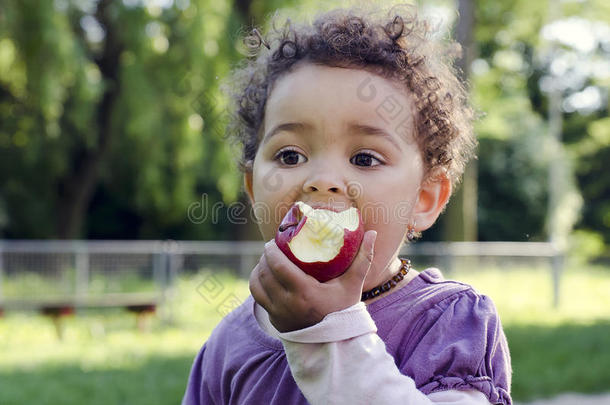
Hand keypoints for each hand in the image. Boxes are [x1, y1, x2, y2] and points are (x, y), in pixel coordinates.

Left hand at [249, 230, 376, 332]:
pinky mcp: (274, 320)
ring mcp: (278, 314)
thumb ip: (363, 259)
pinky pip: (258, 298)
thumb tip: (373, 233)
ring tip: (265, 260)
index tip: (272, 241)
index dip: (271, 252)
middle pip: (265, 273)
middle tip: (270, 247)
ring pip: (257, 286)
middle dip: (264, 257)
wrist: (335, 343)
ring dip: (258, 270)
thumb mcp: (353, 285)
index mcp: (304, 293)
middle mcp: (287, 304)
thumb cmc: (344, 310)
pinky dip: (257, 284)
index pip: (278, 266)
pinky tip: (262, 276)